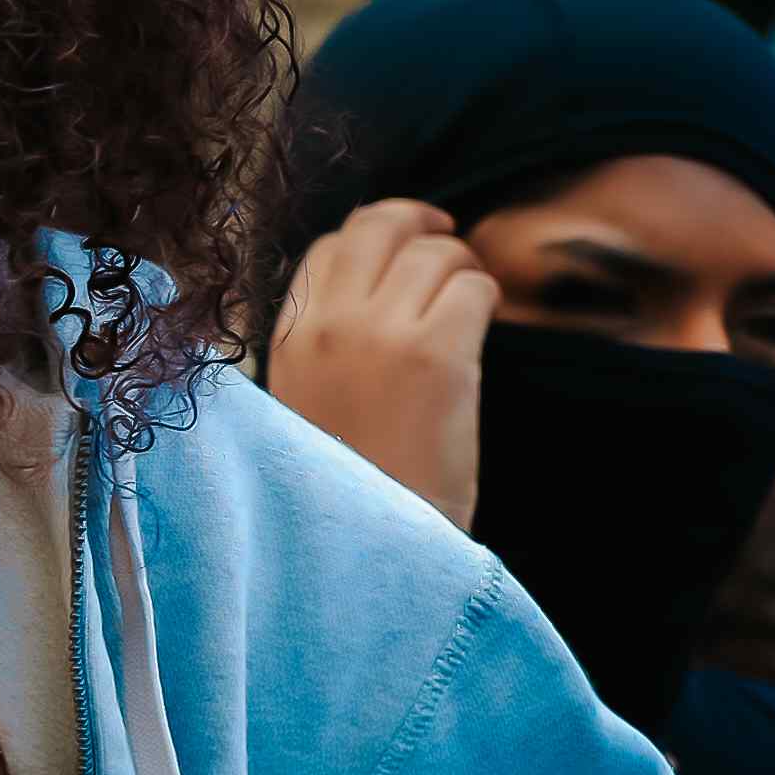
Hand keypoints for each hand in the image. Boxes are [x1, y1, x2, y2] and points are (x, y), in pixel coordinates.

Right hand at [264, 198, 499, 527]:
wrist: (372, 550)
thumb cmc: (349, 487)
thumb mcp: (308, 404)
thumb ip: (327, 341)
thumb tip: (375, 281)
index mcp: (288, 338)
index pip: (331, 245)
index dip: (376, 239)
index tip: (403, 255)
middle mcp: (327, 326)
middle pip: (381, 224)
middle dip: (423, 228)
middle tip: (451, 251)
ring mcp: (380, 335)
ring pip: (435, 253)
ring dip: (462, 272)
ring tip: (468, 309)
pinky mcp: (436, 355)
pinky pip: (473, 287)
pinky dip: (486, 300)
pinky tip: (482, 333)